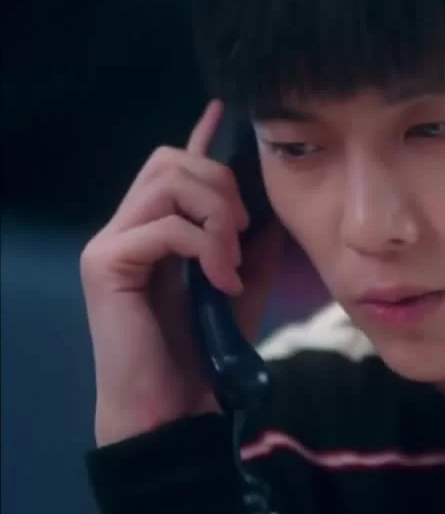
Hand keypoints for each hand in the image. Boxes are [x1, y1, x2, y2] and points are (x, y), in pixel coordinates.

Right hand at [80, 100, 284, 446]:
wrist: (177, 403)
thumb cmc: (206, 347)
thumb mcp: (242, 282)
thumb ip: (251, 241)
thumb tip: (269, 203)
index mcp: (158, 227)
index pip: (173, 164)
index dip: (201, 136)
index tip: (225, 110)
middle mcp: (128, 225)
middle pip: (171, 159)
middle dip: (221, 184)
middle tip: (242, 232)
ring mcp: (112, 242)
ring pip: (169, 182)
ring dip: (216, 216)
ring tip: (231, 260)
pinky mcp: (106, 263)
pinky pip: (166, 226)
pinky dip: (205, 248)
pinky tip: (220, 281)